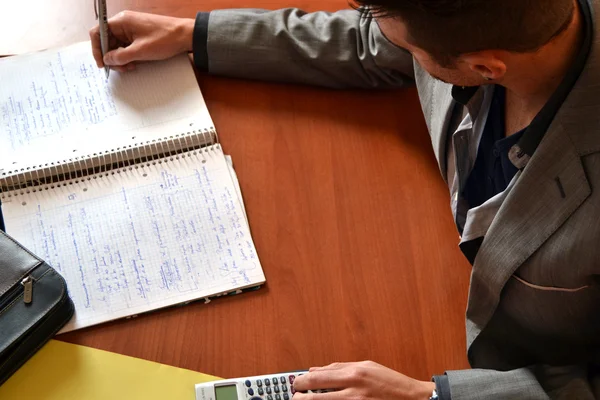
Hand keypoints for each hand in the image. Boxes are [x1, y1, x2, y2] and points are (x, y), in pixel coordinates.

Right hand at [89, 11, 193, 71]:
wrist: (186, 36)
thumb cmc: (165, 39)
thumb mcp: (140, 51)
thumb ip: (120, 56)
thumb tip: (107, 59)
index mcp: (121, 21)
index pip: (98, 32)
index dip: (97, 49)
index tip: (102, 63)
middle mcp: (124, 23)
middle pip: (107, 41)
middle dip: (111, 57)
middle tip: (120, 68)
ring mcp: (132, 29)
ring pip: (118, 45)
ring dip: (121, 58)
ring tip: (130, 67)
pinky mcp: (140, 35)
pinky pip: (127, 46)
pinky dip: (128, 56)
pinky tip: (135, 63)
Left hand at [292, 361, 435, 399]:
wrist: (412, 398)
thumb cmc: (390, 382)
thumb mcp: (366, 366)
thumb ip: (339, 367)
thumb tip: (315, 370)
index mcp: (353, 373)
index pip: (318, 376)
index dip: (302, 381)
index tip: (296, 383)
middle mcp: (353, 388)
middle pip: (316, 392)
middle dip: (299, 395)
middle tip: (294, 396)